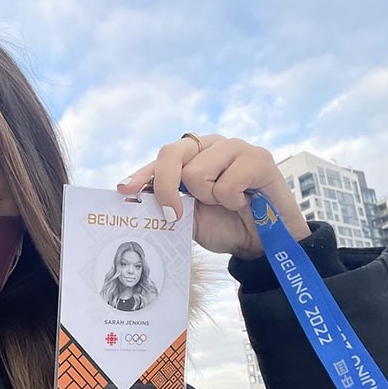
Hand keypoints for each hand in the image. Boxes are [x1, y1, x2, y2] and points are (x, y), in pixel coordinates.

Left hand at [117, 134, 310, 259]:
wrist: (262, 242)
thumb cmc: (225, 226)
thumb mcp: (187, 219)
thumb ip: (165, 205)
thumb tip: (134, 200)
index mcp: (191, 157)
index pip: (160, 160)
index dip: (141, 174)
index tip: (125, 189)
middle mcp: (209, 146)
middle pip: (171, 154)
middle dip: (166, 188)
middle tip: (175, 215)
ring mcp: (234, 147)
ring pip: (196, 172)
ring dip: (209, 198)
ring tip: (227, 203)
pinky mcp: (258, 157)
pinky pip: (227, 183)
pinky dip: (232, 201)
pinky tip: (245, 201)